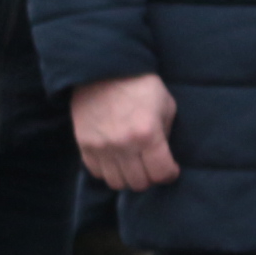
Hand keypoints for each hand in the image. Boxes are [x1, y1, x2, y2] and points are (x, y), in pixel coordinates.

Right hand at [71, 73, 180, 190]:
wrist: (104, 71)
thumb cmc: (142, 87)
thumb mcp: (166, 107)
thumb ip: (166, 135)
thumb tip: (163, 157)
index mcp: (148, 134)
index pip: (161, 173)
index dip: (169, 175)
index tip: (170, 170)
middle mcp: (123, 145)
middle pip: (139, 183)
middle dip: (150, 178)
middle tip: (152, 167)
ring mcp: (101, 147)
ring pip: (117, 183)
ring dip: (129, 178)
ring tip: (134, 166)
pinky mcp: (84, 146)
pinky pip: (97, 173)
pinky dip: (109, 172)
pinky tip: (117, 160)